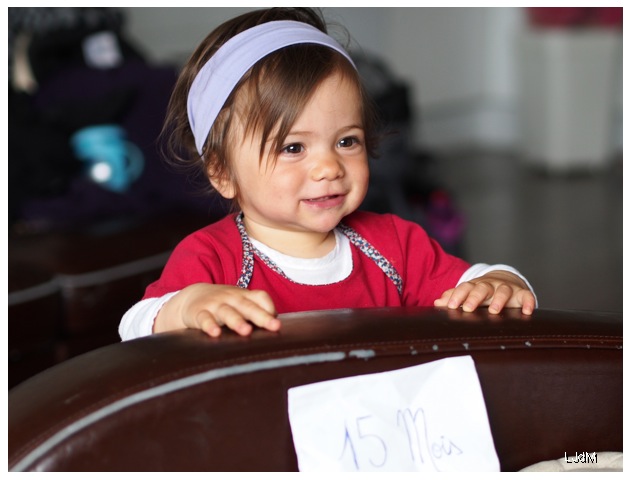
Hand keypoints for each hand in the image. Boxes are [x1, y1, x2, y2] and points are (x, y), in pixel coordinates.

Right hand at [154, 283, 279, 336]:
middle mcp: (231, 299)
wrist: (192, 296)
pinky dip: (209, 325)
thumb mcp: (241, 303)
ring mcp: (215, 305)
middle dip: (262, 316)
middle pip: (248, 306)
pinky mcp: (199, 313)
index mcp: (244, 296)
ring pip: (227, 312)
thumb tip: (277, 326)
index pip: (261, 297)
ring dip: (237, 321)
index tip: (277, 323)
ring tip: (247, 331)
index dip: (270, 308)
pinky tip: (215, 334)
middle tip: (274, 326)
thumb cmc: (225, 304)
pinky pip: (205, 319)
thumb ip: (258, 312)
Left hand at [434, 270, 535, 314]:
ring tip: (494, 310)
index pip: (465, 288)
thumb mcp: (468, 292)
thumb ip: (453, 297)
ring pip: (503, 290)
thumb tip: (437, 303)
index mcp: (475, 285)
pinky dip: (527, 302)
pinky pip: (526, 296)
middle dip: (475, 297)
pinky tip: (526, 311)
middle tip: (468, 308)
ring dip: (499, 299)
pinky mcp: (522, 293)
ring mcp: (507, 288)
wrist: (505, 279)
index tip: (451, 306)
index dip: (457, 296)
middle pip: (482, 288)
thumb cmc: (482, 291)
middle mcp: (491, 285)